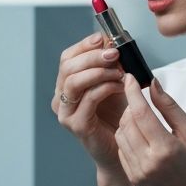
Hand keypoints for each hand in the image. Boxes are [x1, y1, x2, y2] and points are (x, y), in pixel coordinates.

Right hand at [51, 33, 128, 174]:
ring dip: (99, 72)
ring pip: (74, 82)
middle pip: (68, 67)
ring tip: (120, 73)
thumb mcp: (114, 82)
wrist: (124, 147)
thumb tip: (110, 39)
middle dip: (93, 56)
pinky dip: (106, 87)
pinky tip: (121, 86)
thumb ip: (110, 63)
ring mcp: (66, 113)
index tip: (103, 38)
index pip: (67, 58)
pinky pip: (88, 99)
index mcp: (67, 85)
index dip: (84, 46)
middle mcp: (61, 98)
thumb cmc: (119, 114)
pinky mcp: (76, 125)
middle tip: (115, 54)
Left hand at [115, 73, 185, 185]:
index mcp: (166, 149)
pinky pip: (122, 148)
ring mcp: (138, 172)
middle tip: (140, 99)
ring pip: (121, 134)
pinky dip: (127, 136)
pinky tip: (140, 135)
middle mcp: (148, 162)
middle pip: (127, 122)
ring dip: (127, 120)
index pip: (141, 113)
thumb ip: (170, 107)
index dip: (133, 92)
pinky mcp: (133, 177)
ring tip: (141, 117)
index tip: (130, 78)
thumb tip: (152, 85)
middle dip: (130, 105)